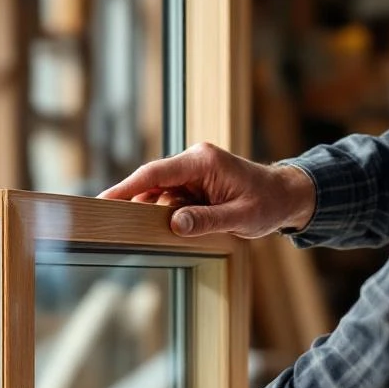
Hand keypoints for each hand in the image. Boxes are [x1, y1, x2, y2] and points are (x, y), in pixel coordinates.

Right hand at [99, 142, 314, 238]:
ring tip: (182, 226)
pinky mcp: (192, 182)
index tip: (103, 199)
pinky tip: (183, 225)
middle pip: (151, 183)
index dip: (126, 187)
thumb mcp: (241, 217)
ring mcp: (191, 171)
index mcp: (203, 161)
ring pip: (159, 194)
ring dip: (162, 213)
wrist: (285, 196)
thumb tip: (174, 224)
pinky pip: (169, 198)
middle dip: (141, 206)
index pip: (155, 173)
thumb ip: (207, 220)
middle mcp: (193, 160)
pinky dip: (169, 214)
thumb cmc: (267, 203)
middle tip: (125, 227)